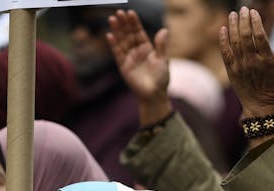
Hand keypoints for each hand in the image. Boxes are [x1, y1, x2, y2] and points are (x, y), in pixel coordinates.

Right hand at [106, 9, 172, 125]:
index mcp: (147, 48)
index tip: (130, 12)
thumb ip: (161, 45)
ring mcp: (129, 58)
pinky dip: (113, 45)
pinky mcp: (123, 66)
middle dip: (124, 24)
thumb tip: (164, 29)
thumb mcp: (163, 60)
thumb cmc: (161, 78)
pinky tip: (109, 35)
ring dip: (117, 31)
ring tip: (112, 19)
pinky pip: (117, 53)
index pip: (139, 32)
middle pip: (128, 34)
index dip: (134, 23)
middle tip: (118, 12)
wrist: (154, 95)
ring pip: (121, 41)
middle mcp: (136, 51)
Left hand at [219, 7, 273, 117]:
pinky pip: (225, 52)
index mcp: (266, 60)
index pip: (260, 36)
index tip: (254, 12)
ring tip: (233, 14)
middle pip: (246, 36)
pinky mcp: (231, 70)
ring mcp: (240, 66)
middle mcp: (252, 62)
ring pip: (234, 42)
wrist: (260, 104)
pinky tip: (223, 29)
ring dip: (233, 26)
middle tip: (243, 9)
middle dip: (244, 20)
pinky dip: (223, 40)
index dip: (255, 22)